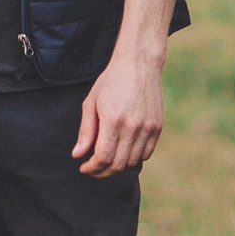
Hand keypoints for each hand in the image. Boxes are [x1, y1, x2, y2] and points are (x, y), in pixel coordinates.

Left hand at [73, 46, 163, 174]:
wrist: (138, 64)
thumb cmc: (110, 81)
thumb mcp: (91, 102)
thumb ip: (85, 131)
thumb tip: (77, 154)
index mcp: (112, 120)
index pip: (103, 157)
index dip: (92, 168)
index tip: (83, 167)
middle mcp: (132, 127)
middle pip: (118, 164)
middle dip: (102, 171)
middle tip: (92, 168)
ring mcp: (147, 128)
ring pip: (132, 162)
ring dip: (117, 165)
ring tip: (106, 159)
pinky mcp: (157, 127)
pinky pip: (146, 154)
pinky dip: (133, 157)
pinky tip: (123, 150)